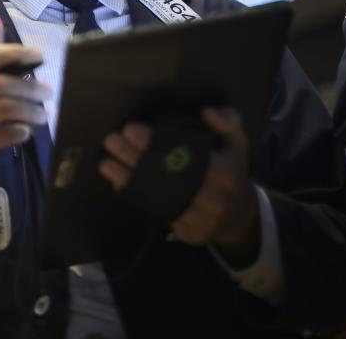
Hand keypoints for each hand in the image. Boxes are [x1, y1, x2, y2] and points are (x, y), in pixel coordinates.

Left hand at [98, 108, 259, 264]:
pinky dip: (139, 199)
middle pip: (170, 178)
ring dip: (130, 181)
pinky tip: (118, 183)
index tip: (131, 129)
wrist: (240, 216)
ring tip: (105, 163)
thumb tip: (206, 112)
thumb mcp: (237, 144)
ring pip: (162, 199)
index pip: (189, 157)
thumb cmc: (232, 171)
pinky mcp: (190, 233)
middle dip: (137, 159)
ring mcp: (202, 219)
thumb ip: (228, 123)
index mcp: (227, 174)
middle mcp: (215, 199)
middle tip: (111, 141)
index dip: (158, 144)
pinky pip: (161, 215)